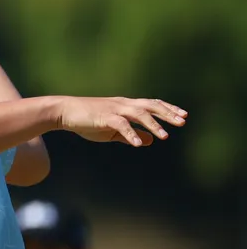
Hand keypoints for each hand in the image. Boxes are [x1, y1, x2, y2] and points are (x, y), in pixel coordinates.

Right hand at [56, 96, 186, 145]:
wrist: (64, 112)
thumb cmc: (87, 120)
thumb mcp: (112, 130)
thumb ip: (131, 134)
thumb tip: (150, 140)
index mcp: (126, 106)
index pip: (152, 104)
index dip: (168, 109)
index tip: (183, 116)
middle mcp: (123, 105)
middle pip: (151, 106)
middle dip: (167, 113)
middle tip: (183, 122)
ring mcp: (114, 110)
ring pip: (139, 114)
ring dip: (153, 124)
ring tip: (165, 136)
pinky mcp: (104, 117)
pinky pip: (121, 125)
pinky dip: (131, 134)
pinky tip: (139, 144)